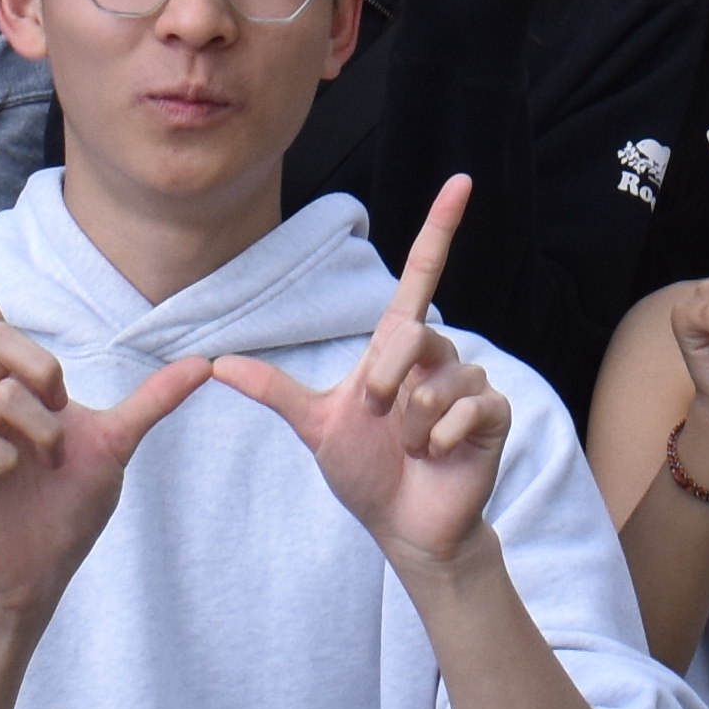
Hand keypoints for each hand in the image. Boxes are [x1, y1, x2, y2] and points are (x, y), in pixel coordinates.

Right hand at [0, 214, 216, 619]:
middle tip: (62, 411)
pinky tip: (15, 481)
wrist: (45, 570)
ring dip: (40, 433)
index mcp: (13, 382)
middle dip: (43, 371)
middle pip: (1, 340)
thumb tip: (207, 364)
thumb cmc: (71, 505)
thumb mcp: (117, 444)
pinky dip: (10, 459)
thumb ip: (153, 401)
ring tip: (44, 465)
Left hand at [213, 183, 514, 575]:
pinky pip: (468, 407)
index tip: (461, 181)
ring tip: (412, 448)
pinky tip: (437, 456)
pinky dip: (441, 438)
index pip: (421, 274)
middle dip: (387, 382)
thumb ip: (274, 390)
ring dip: (412, 425)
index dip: (440, 227)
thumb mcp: (316, 426)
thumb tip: (216, 364)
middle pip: (413, 334)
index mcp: (397, 349)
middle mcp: (436, 357)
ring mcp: (468, 384)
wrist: (404, 527)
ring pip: (437, 380)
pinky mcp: (492, 414)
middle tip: (380, 419)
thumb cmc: (366, 474)